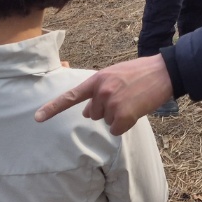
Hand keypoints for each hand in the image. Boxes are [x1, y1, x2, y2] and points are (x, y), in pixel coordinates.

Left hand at [35, 54, 173, 134]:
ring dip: (119, 116)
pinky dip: (126, 125)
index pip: (71, 96)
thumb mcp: (115, 76)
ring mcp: (112, 104)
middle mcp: (101, 92)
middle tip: (125, 96)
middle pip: (94, 114)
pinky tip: (136, 110)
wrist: (164, 72)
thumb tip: (86, 112)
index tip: (37, 118)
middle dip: (107, 109)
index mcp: (97, 80)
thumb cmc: (140, 73)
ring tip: (133, 100)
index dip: (52, 108)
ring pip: (107, 122)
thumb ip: (98, 91)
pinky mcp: (124, 116)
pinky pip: (116, 129)